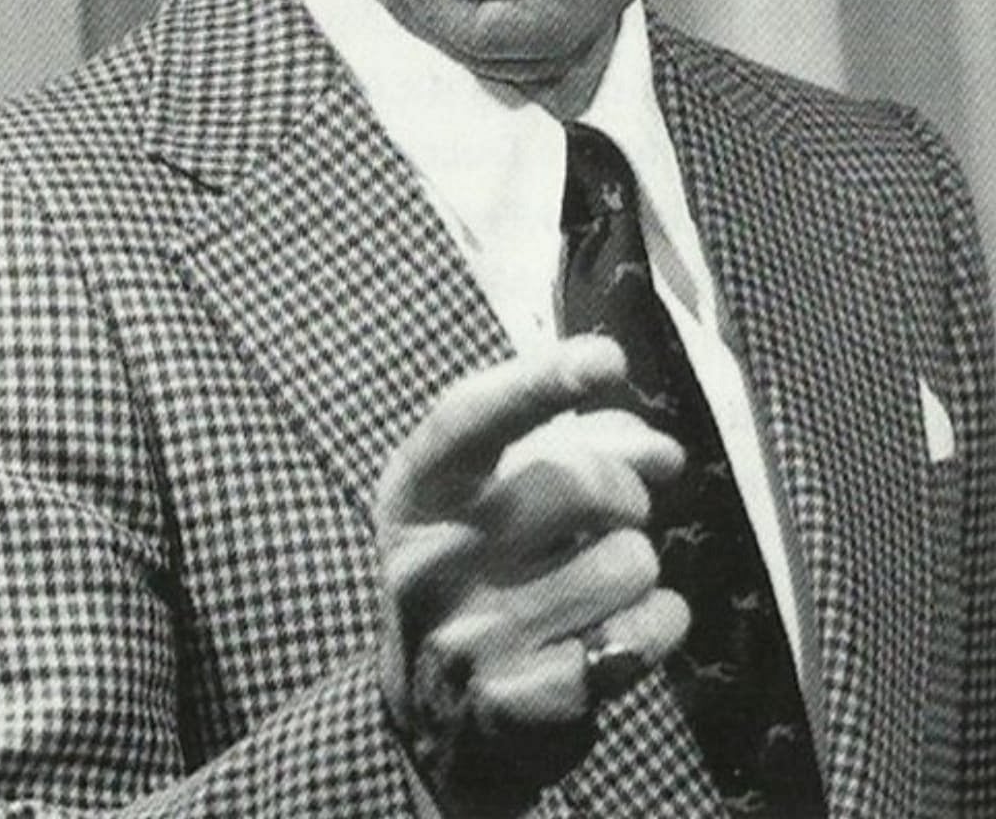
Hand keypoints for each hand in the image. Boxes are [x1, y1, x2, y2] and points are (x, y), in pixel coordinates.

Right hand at [376, 335, 688, 815]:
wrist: (435, 724)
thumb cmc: (481, 576)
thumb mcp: (494, 499)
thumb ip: (578, 448)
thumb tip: (665, 451)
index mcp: (418, 493)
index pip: (473, 418)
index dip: (542, 381)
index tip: (607, 359)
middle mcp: (431, 560)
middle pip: (580, 483)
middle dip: (625, 492)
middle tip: (616, 515)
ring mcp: (470, 637)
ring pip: (627, 561)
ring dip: (638, 568)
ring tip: (601, 585)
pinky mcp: (518, 703)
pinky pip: (639, 635)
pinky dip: (655, 626)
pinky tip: (622, 634)